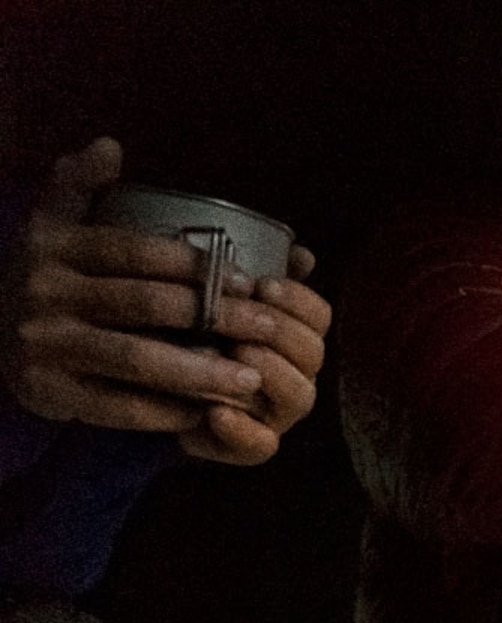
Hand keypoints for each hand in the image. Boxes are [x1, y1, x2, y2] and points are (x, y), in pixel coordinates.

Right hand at [3, 139, 329, 464]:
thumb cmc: (46, 282)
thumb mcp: (51, 229)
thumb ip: (79, 188)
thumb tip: (109, 145)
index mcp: (54, 248)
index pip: (133, 250)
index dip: (194, 264)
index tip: (249, 279)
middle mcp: (46, 293)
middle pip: (143, 304)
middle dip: (213, 316)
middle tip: (267, 326)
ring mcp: (46, 344)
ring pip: (136, 359)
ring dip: (199, 371)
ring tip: (251, 378)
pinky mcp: (48, 390)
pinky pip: (118, 405)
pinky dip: (166, 411)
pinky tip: (209, 411)